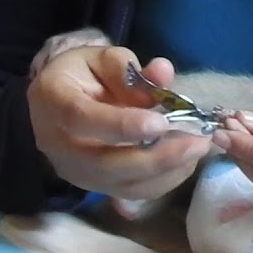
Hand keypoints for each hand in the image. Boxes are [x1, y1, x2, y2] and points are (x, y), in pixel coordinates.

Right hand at [26, 44, 212, 200]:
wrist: (56, 105)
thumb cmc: (80, 76)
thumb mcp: (100, 59)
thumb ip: (130, 68)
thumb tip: (163, 72)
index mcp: (52, 102)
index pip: (81, 119)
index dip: (121, 125)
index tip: (160, 123)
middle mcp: (58, 145)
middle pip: (105, 164)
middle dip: (157, 157)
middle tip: (197, 141)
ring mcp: (76, 172)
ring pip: (123, 184)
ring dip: (168, 170)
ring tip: (199, 148)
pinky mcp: (96, 187)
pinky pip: (133, 192)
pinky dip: (165, 180)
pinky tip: (187, 160)